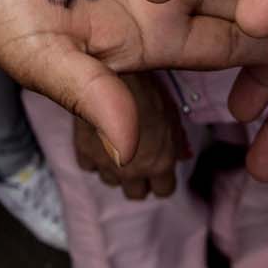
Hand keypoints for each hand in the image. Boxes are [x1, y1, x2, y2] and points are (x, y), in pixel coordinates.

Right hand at [73, 73, 188, 199]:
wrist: (115, 74)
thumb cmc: (148, 90)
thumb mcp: (171, 114)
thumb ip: (176, 141)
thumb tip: (182, 156)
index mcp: (159, 163)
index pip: (164, 190)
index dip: (162, 180)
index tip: (158, 169)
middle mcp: (133, 170)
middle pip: (136, 193)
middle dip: (139, 180)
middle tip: (139, 161)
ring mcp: (107, 164)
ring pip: (112, 182)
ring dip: (116, 170)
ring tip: (119, 149)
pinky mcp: (85, 152)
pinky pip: (89, 167)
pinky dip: (94, 158)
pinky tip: (99, 143)